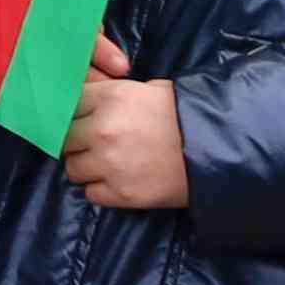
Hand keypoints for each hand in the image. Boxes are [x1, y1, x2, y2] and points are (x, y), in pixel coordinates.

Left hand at [59, 39, 188, 211]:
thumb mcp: (147, 90)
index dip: (74, 115)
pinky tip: (121, 181)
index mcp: (110, 98)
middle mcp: (103, 129)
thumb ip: (110, 92)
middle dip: (78, 142)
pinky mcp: (120, 193)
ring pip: (73, 169)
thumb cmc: (184, 115)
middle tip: (96, 145)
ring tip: (110, 164)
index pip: (66, 106)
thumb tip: (80, 94)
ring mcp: (109, 163)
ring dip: (87, 168)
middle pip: (65, 139)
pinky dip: (102, 190)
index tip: (82, 121)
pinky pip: (91, 193)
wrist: (219, 149)